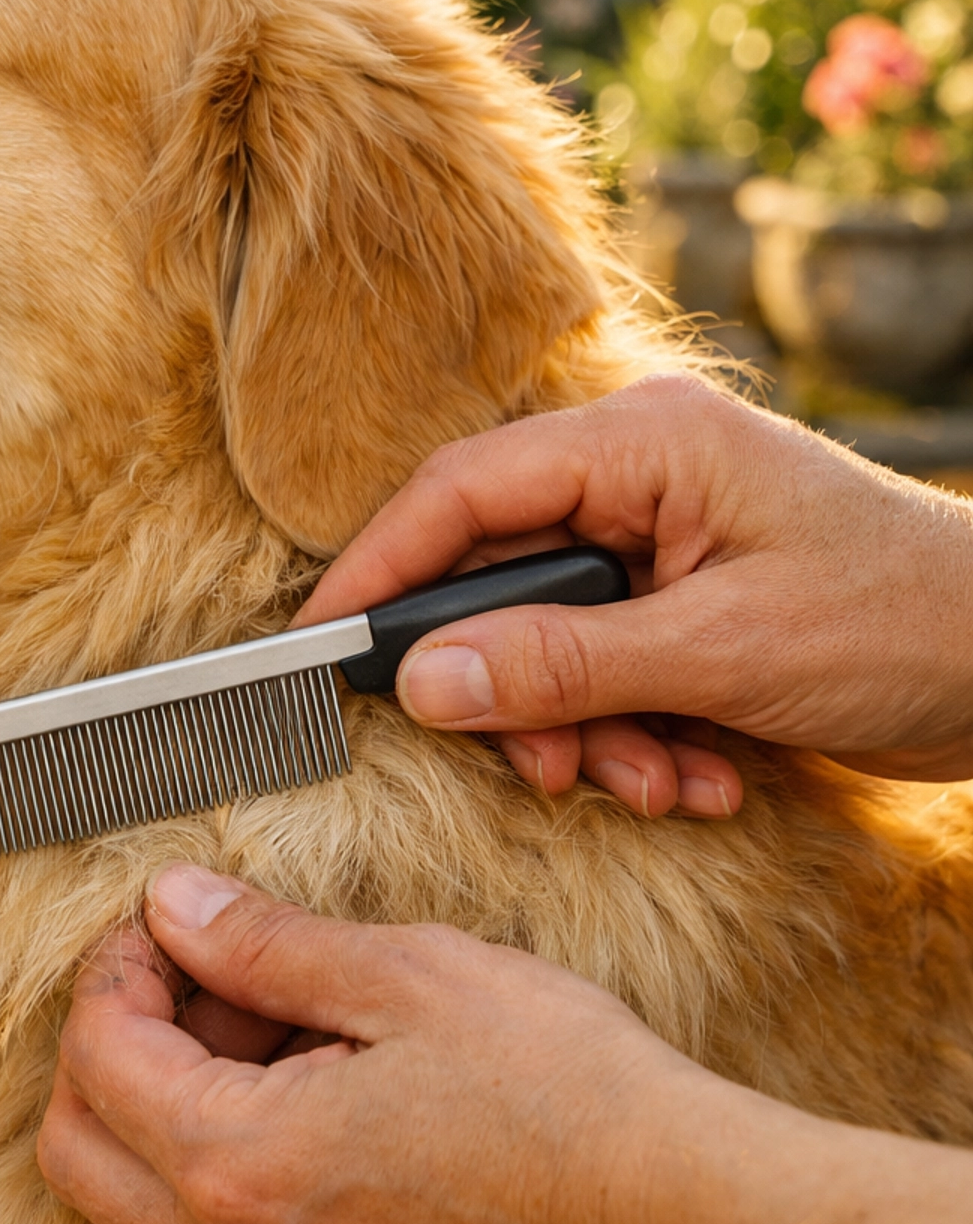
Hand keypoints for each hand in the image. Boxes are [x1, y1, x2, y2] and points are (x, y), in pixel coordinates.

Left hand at [39, 865, 972, 1223]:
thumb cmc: (564, 1096)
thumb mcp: (409, 976)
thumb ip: (265, 944)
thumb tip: (174, 907)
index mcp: (236, 1163)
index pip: (95, 1057)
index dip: (116, 968)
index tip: (170, 926)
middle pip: (76, 1157)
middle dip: (110, 1053)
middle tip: (201, 986)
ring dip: (153, 1135)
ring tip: (261, 1056)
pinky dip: (212, 1208)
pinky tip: (306, 1135)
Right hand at [299, 372, 972, 800]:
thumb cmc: (903, 624)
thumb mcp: (725, 653)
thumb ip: (567, 664)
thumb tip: (427, 679)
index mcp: (644, 442)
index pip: (463, 490)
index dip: (381, 569)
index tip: (320, 647)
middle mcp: (641, 477)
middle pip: (499, 578)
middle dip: (519, 690)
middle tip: (551, 767)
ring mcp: (663, 541)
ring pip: (549, 642)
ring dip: (590, 731)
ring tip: (663, 781)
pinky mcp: (685, 604)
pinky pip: (606, 671)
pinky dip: (636, 734)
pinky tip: (701, 773)